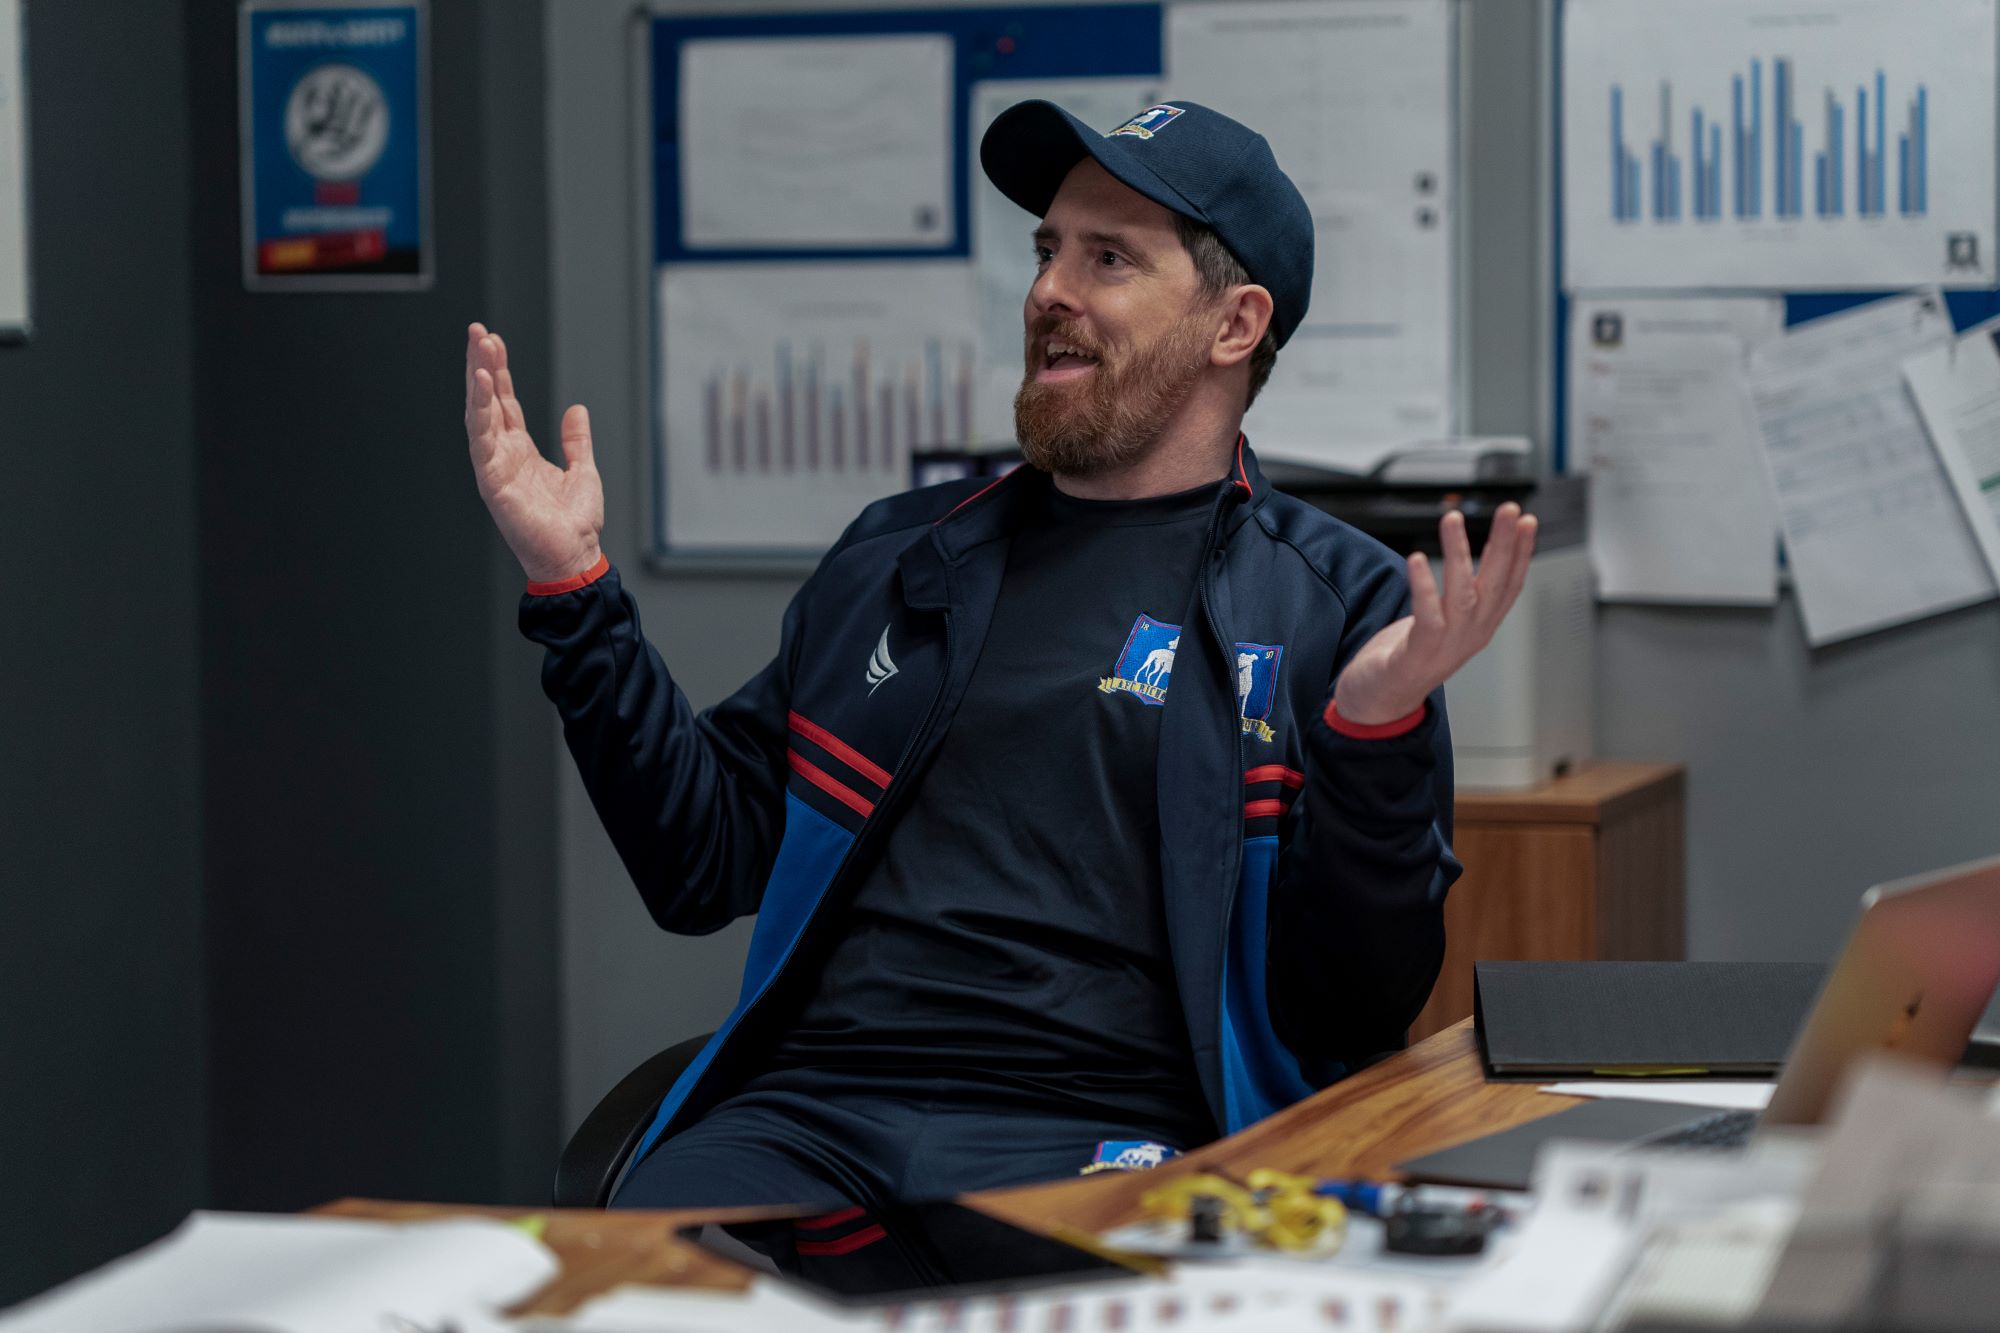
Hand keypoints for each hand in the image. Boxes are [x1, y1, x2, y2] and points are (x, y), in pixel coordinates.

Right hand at [464, 322, 604, 582]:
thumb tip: (576, 410)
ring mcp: (494, 466)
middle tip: (479, 331)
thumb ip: (576, 441)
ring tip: (479, 345)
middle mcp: (503, 455)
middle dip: (483, 365)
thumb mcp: (583, 470)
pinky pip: (482, 438)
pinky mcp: (491, 480)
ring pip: (480, 413)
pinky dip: (480, 409)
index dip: (500, 372)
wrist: (575, 556)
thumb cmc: (575, 523)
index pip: (506, 403)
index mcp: (521, 451)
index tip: (494, 341)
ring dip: (478, 378)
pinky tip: (481, 382)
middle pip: (489, 401)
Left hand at [1332, 503, 1538, 725]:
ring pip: (1462, 594)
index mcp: (1481, 625)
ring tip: (1453, 520)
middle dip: (1504, 544)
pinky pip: (1427, 616)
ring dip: (1459, 554)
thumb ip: (1459, 596)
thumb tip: (1469, 561)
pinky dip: (1424, 587)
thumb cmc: (1409, 658)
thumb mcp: (1444, 622)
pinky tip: (1418, 559)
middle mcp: (1471, 634)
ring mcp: (1448, 646)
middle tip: (1509, 510)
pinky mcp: (1419, 653)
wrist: (1380, 703)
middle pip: (1495, 583)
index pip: (1510, 584)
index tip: (1526, 520)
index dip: (1520, 552)